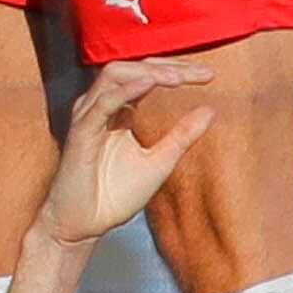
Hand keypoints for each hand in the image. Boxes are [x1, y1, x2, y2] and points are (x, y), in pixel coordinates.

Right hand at [30, 60, 212, 255]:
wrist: (84, 226)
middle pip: (132, 68)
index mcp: (118, 110)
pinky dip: (126, 90)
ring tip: (178, 78)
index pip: (147, 76)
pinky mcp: (81, 133)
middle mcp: (101, 106)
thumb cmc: (113, 195)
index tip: (208, 76)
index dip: (177, 71)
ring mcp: (88, 116)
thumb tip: (210, 109)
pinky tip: (148, 84)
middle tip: (200, 73)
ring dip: (148, 73)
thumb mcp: (159, 162)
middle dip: (167, 66)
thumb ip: (181, 136)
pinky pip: (102, 103)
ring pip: (114, 75)